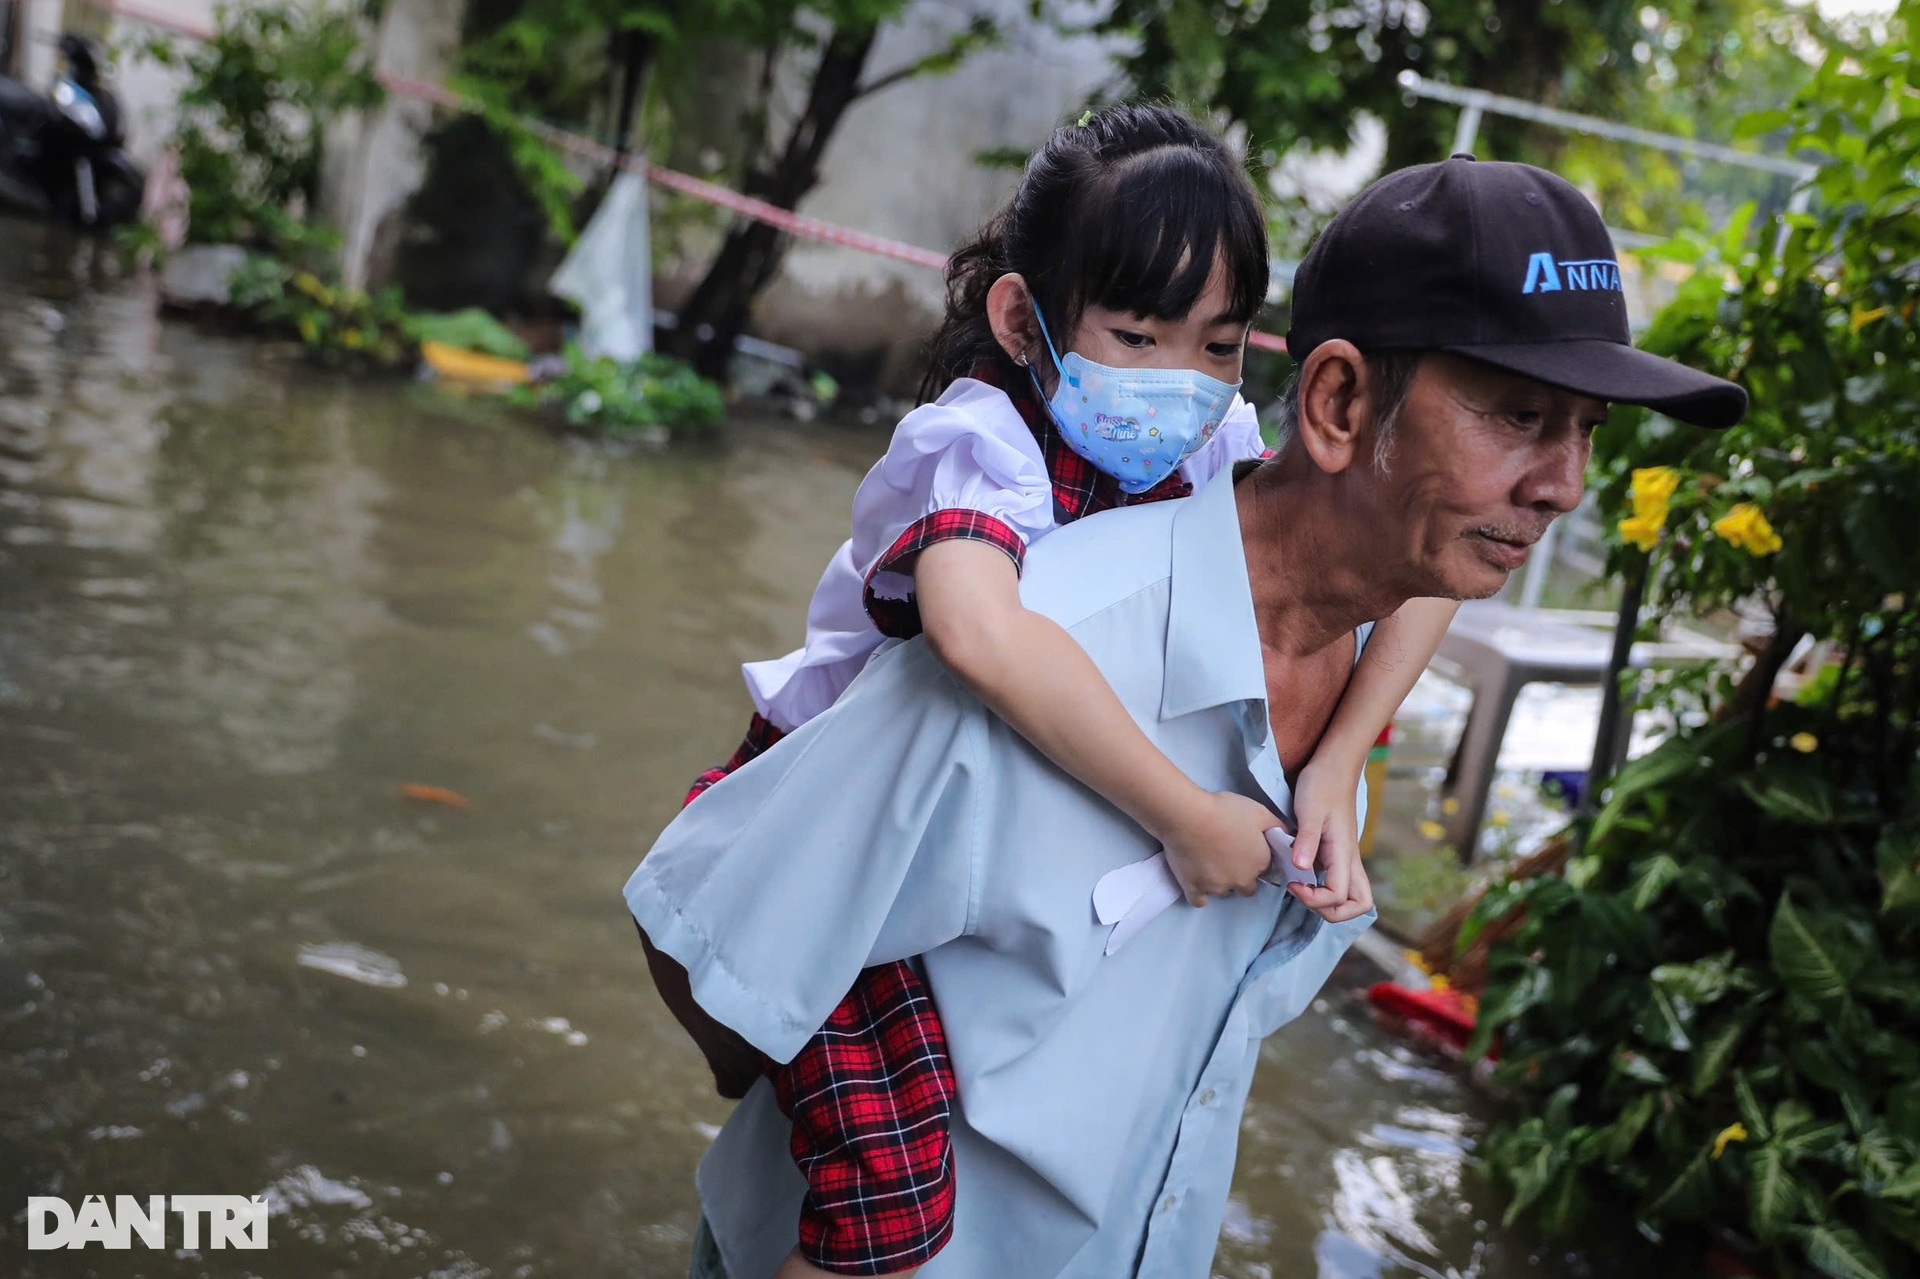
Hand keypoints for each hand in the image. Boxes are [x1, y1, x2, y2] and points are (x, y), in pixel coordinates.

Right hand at [1158, 790, 1282, 907]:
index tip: (1247, 849)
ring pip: (1224, 892)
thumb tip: (1287, 836)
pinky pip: (1199, 901)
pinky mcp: (1194, 889)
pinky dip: (1199, 893)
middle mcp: (1241, 880)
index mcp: (1259, 863)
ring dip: (1221, 882)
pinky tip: (1198, 880)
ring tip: (1209, 862)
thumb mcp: (1260, 812)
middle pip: (1247, 888)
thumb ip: (1276, 827)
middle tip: (1229, 857)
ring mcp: (1217, 887)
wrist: (1190, 816)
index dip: (1257, 859)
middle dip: (1242, 876)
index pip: (1265, 870)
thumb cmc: (1226, 811)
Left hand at [1285, 758, 1373, 923]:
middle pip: (1359, 905)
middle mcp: (1349, 860)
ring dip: (1329, 903)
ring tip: (1302, 888)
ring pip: (1351, 895)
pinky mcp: (1337, 852)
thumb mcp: (1310, 810)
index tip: (1293, 883)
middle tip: (1303, 894)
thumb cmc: (1322, 784)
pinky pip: (1338, 881)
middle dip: (1332, 912)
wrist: (1334, 765)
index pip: (1339, 895)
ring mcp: (1345, 857)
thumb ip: (1307, 840)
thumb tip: (1301, 869)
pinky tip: (1301, 875)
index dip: (1315, 899)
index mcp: (1344, 853)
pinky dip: (1323, 888)